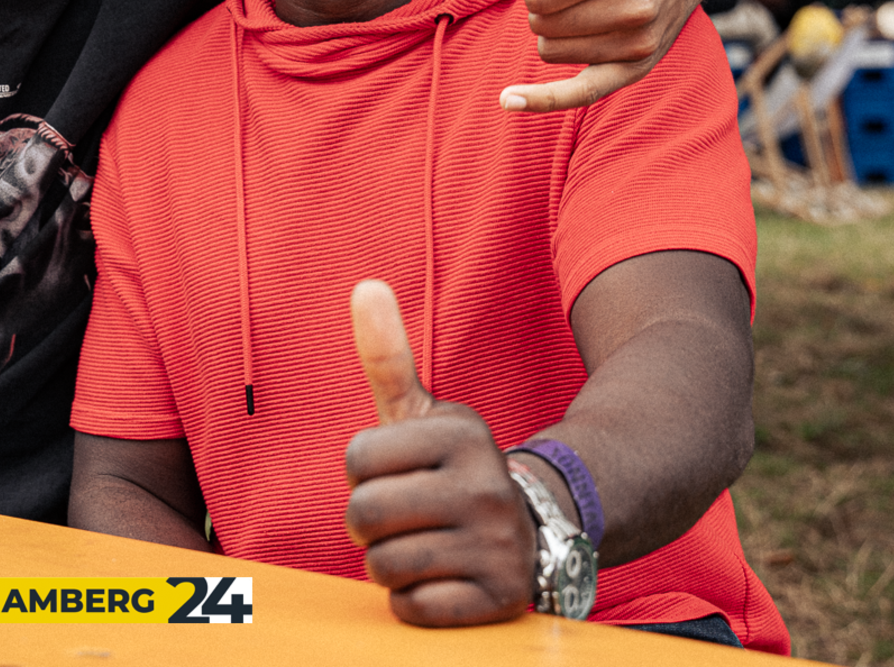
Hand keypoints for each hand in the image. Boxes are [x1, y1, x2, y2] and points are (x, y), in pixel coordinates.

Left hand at [343, 281, 535, 626]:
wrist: (537, 529)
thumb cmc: (453, 471)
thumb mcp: (424, 413)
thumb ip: (389, 355)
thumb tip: (364, 285)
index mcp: (461, 433)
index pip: (356, 459)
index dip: (364, 473)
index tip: (400, 474)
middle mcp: (485, 486)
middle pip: (362, 515)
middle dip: (369, 524)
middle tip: (406, 517)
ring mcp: (498, 545)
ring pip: (383, 565)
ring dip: (390, 564)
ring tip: (425, 546)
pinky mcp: (501, 598)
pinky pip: (412, 607)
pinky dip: (415, 601)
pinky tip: (444, 579)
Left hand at [499, 0, 711, 112]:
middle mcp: (636, 7)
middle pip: (540, 22)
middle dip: (543, 0)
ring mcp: (638, 43)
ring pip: (550, 50)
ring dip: (553, 27)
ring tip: (583, 1)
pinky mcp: (635, 69)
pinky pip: (579, 94)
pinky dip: (541, 99)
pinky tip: (508, 99)